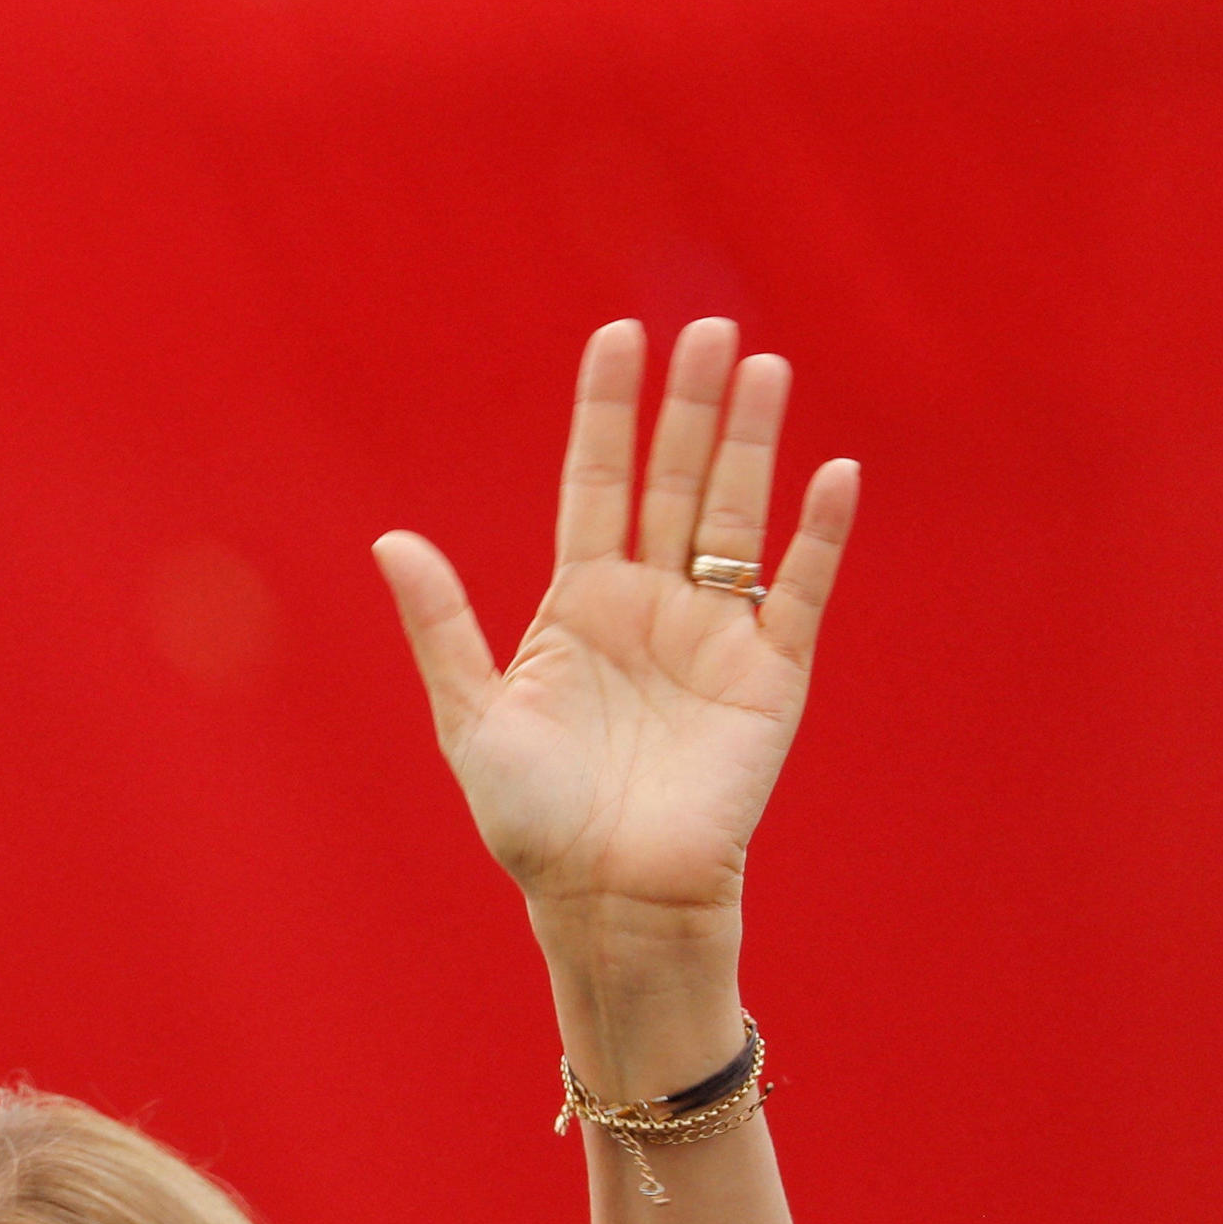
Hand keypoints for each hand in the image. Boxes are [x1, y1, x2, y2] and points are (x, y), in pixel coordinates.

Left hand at [374, 319, 858, 971]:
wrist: (607, 896)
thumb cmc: (531, 819)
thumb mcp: (470, 715)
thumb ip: (441, 625)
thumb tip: (390, 539)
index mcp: (577, 606)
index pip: (595, 483)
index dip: (606, 412)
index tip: (618, 336)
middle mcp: (649, 606)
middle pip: (672, 482)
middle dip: (687, 406)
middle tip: (706, 326)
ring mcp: (714, 635)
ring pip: (736, 518)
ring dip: (751, 444)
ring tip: (762, 366)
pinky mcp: (770, 676)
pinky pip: (799, 593)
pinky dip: (818, 537)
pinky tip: (832, 473)